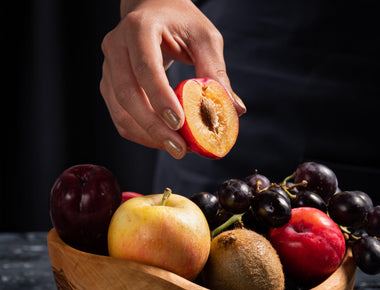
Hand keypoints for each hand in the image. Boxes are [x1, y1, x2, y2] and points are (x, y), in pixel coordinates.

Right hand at [100, 0, 245, 158]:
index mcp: (139, 28)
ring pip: (120, 110)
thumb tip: (235, 110)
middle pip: (127, 94)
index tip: (179, 124)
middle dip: (154, 127)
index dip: (160, 98)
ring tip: (175, 148)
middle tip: (179, 149)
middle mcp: (116, 46)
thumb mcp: (204, 38)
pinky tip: (161, 141)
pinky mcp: (109, 84)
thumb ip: (216, 72)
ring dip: (147, 135)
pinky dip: (140, 134)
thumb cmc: (181, 22)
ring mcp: (108, 67)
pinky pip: (120, 116)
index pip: (145, 67)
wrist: (152, 11)